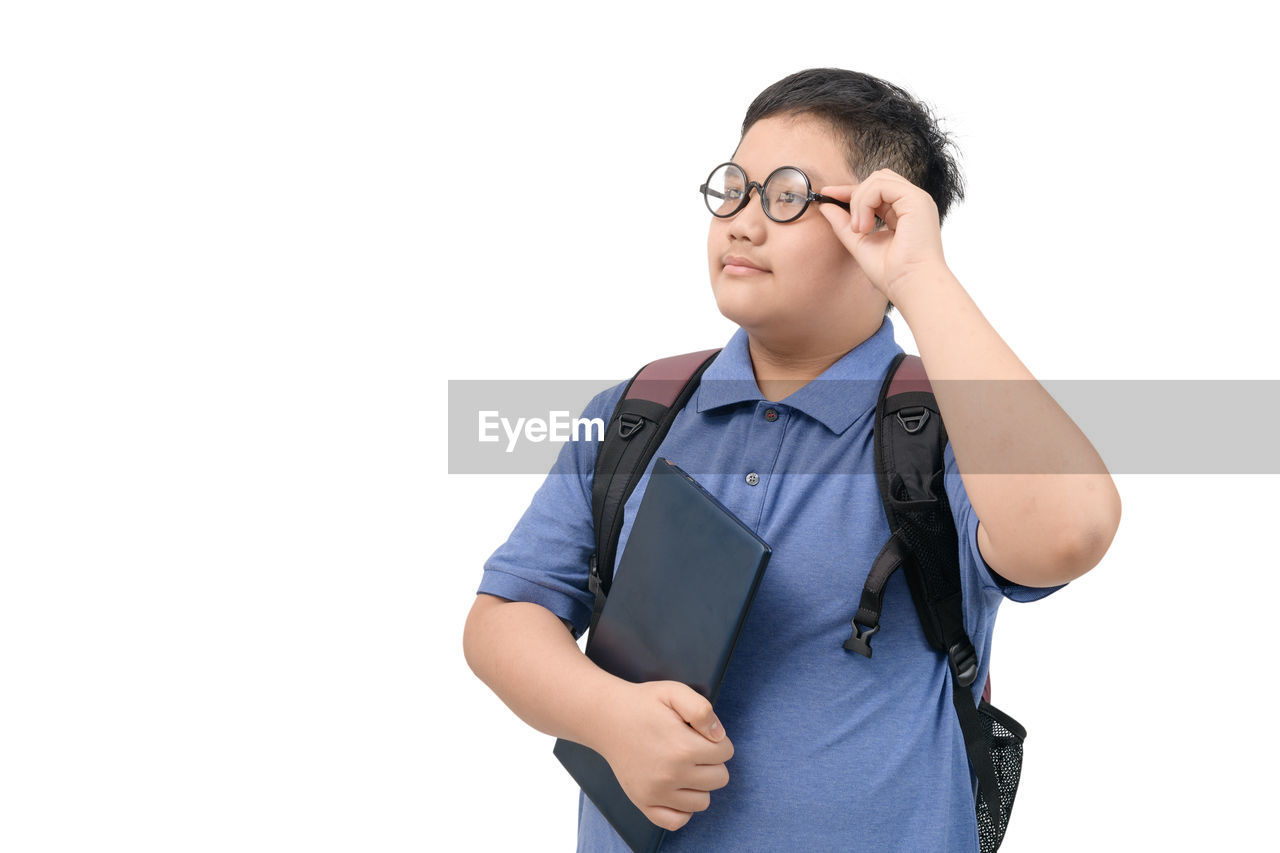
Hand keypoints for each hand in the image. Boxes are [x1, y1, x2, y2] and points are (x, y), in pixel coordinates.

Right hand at [594, 680, 733, 831]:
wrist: (606, 718)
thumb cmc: (643, 704)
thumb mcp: (674, 691)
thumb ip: (702, 710)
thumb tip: (719, 736)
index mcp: (683, 747)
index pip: (726, 753)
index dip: (717, 740)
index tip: (700, 733)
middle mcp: (672, 775)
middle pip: (720, 778)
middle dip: (712, 762)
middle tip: (692, 748)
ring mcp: (657, 793)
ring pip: (703, 801)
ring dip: (699, 784)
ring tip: (684, 766)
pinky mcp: (644, 803)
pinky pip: (677, 821)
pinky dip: (682, 808)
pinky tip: (676, 788)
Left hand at [818, 169, 949, 304]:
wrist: (910, 287)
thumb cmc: (892, 274)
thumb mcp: (860, 243)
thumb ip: (843, 224)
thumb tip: (825, 206)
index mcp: (904, 212)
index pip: (875, 191)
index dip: (849, 191)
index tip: (826, 195)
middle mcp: (912, 203)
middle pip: (877, 178)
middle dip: (855, 195)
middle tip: (852, 226)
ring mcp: (917, 199)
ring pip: (877, 179)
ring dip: (860, 202)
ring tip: (860, 230)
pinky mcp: (916, 200)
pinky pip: (881, 185)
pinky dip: (866, 202)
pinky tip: (865, 227)